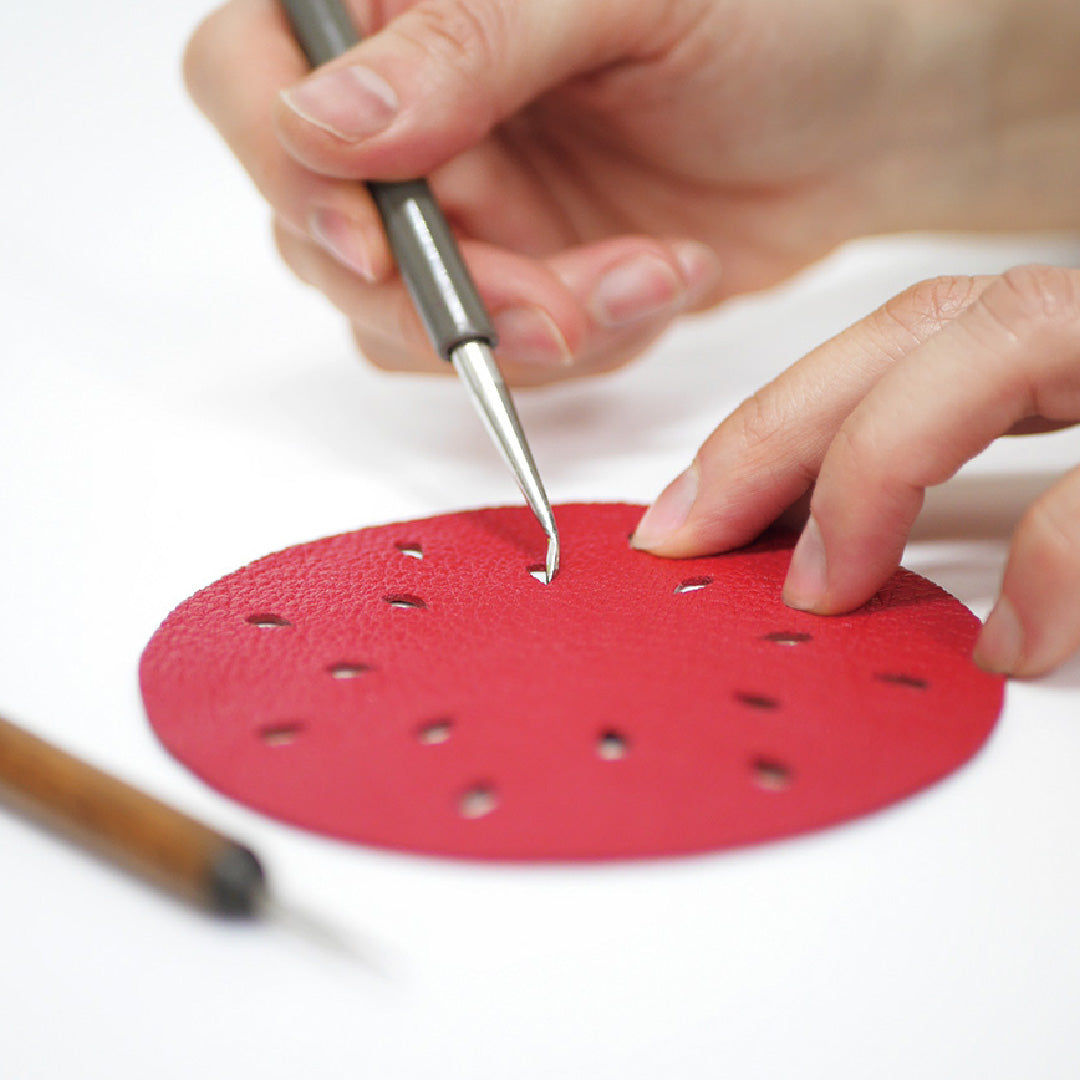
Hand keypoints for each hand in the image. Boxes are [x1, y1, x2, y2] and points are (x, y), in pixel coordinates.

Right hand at [183, 0, 1078, 384]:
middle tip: (558, 303)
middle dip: (444, 295)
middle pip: (317, 233)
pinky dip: (575, 346)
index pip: (252, 72)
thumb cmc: (777, 17)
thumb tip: (327, 121)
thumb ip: (470, 44)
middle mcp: (411, 115)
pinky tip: (658, 280)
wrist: (864, 117)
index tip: (379, 238)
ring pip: (399, 320)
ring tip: (646, 274)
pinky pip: (492, 358)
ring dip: (520, 330)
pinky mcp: (514, 284)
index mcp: (408, 5)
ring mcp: (460, 210)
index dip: (283, 165)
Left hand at [632, 264, 1079, 676]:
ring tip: (824, 591)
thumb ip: (951, 468)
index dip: (770, 421)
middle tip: (694, 536)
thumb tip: (819, 548)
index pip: (889, 343)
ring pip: (1007, 343)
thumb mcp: (1050, 451)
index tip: (683, 512)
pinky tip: (1006, 639)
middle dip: (782, 433)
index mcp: (1046, 338)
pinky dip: (1050, 564)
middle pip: (920, 327)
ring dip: (883, 469)